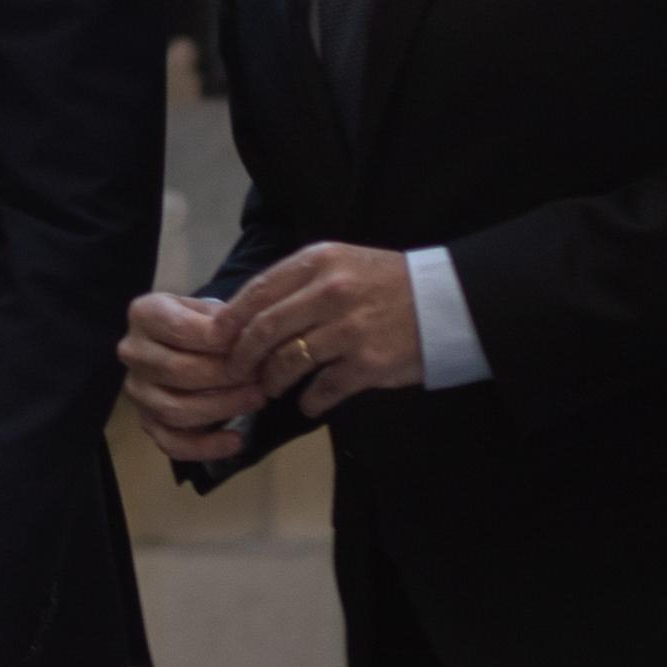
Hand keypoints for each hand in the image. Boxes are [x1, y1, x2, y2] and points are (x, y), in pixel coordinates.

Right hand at [121, 289, 267, 465]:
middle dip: (225, 377)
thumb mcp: (212, 310)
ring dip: (221, 408)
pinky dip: (205, 447)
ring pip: (174, 410)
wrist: (182, 343)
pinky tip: (236, 441)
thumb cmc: (202, 324)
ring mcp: (137, 391)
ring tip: (256, 400)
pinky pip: (171, 443)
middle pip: (177, 371)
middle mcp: (133, 353)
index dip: (218, 340)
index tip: (251, 344)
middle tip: (259, 376)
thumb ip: (227, 320)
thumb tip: (247, 336)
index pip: (180, 330)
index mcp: (145, 315)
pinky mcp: (146, 421)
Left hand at [222, 243, 429, 415]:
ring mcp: (349, 329)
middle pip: (264, 329)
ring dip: (271, 381)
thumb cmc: (388, 285)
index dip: (230, 321)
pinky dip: (309, 402)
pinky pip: (322, 390)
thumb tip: (248, 314)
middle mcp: (330, 291)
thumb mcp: (342, 264)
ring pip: (287, 362)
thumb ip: (299, 283)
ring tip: (269, 389)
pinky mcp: (368, 363)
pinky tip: (308, 404)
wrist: (448, 302)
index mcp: (319, 262)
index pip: (257, 291)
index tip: (217, 340)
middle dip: (242, 356)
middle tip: (235, 371)